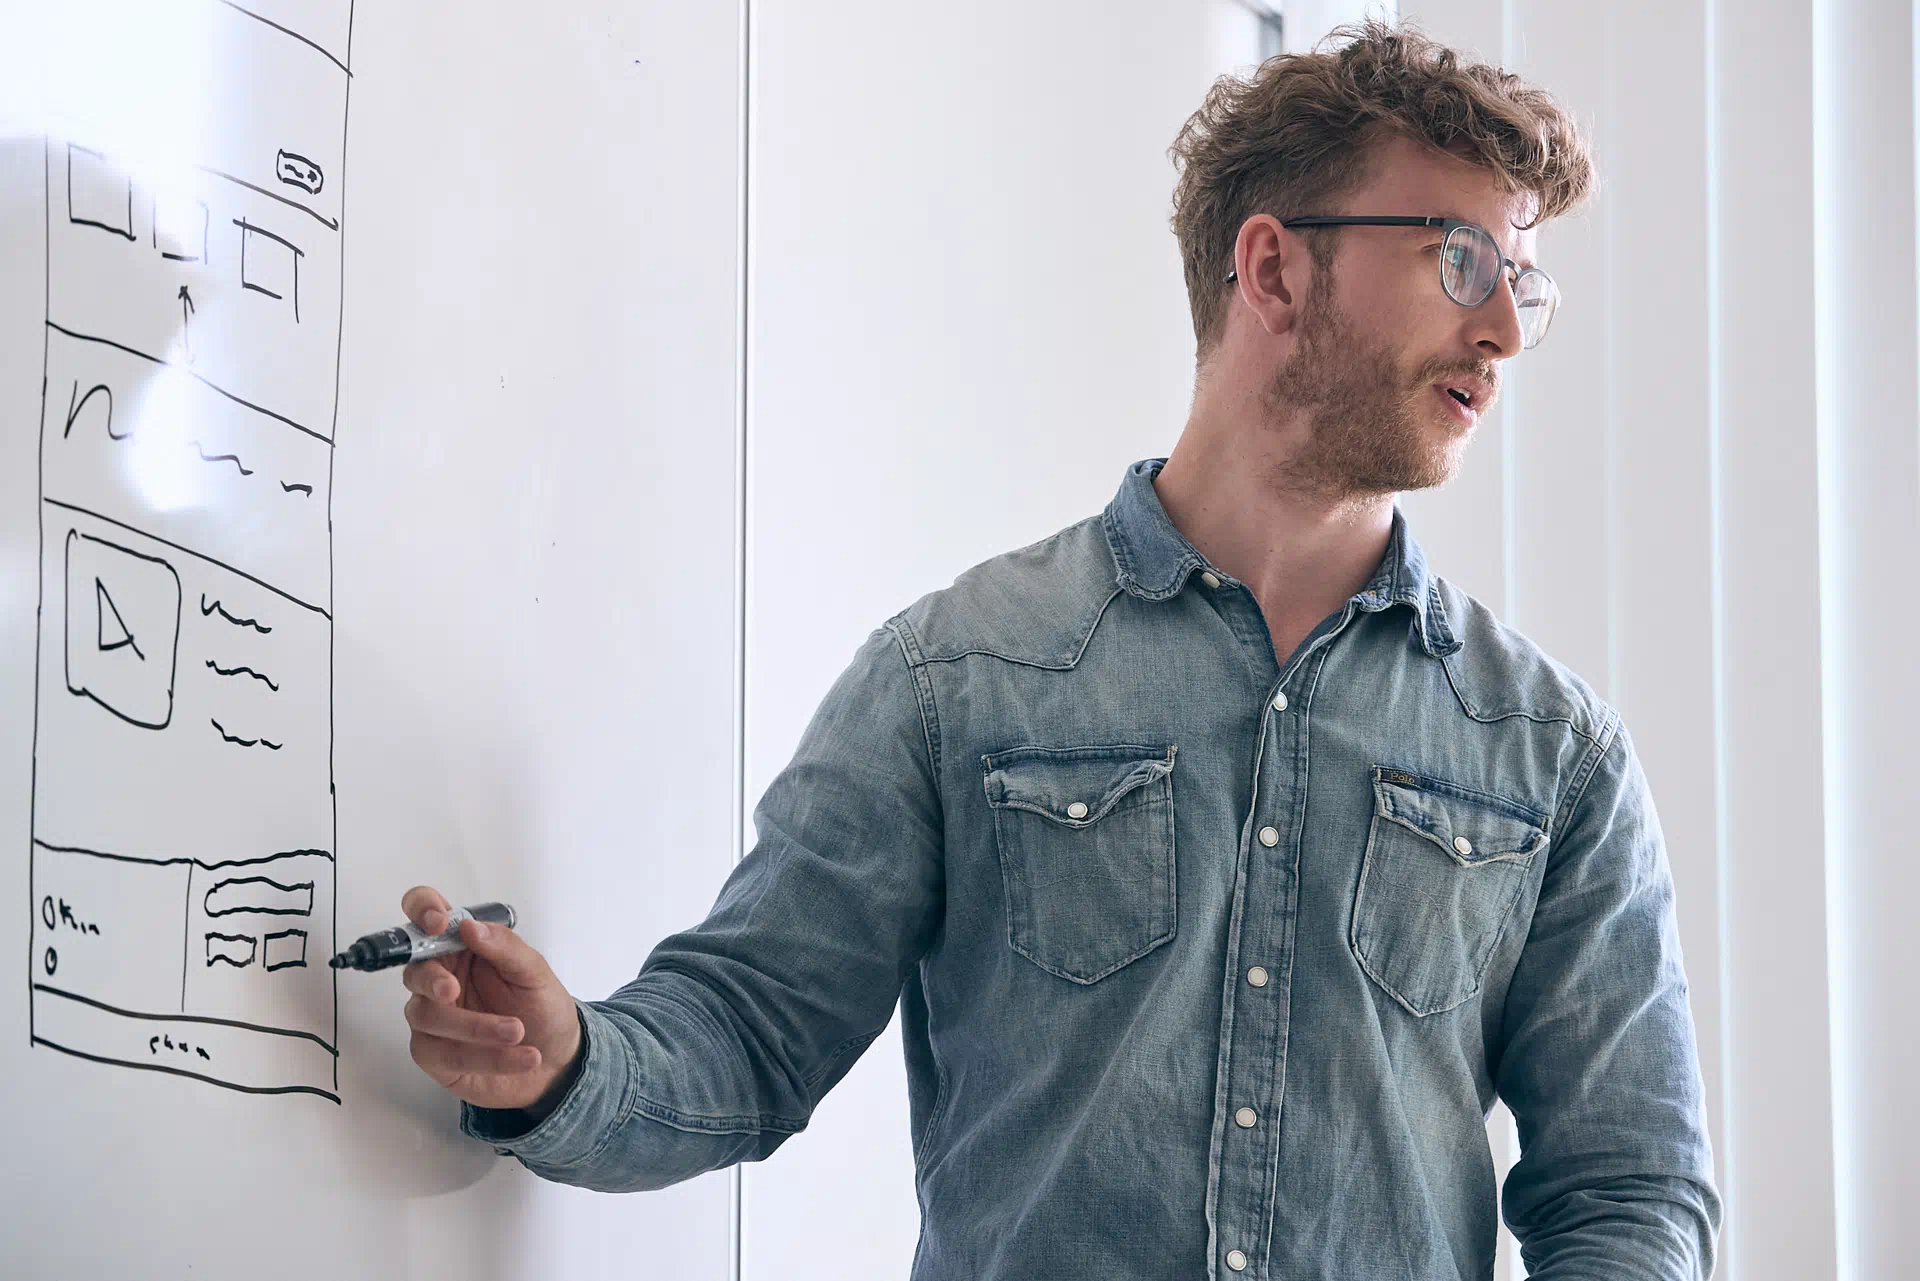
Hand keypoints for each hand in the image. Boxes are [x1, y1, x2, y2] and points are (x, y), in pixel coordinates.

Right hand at [398, 886, 583, 1113]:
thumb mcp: (534, 971)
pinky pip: (443, 1054)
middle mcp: (439, 978)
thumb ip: (504, 946)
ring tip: (517, 1032)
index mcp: (461, 948)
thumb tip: (469, 925)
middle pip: (414, 970)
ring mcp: (433, 1017)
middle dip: (431, 979)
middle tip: (453, 989)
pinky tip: (521, 1057)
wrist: (557, 1059)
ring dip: (474, 1026)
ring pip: (427, 1015)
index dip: (422, 911)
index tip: (437, 922)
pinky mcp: (435, 1054)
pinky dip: (485, 1056)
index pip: (426, 916)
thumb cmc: (541, 1006)